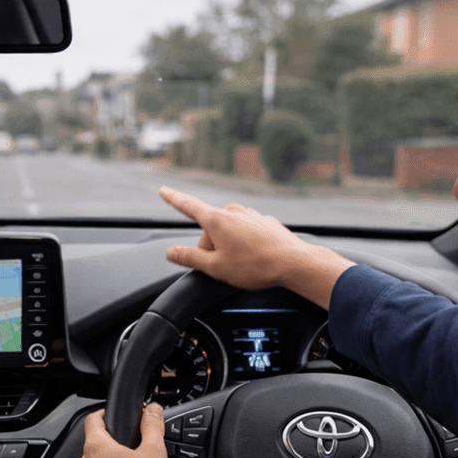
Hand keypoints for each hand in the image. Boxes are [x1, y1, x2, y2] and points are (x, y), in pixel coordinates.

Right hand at [158, 185, 353, 308]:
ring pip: (228, 231)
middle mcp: (233, 212)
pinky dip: (245, 244)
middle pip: (210, 229)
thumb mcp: (215, 268)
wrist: (293, 263)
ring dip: (228, 246)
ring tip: (242, 264)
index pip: (188, 207)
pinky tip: (255, 258)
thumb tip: (171, 253)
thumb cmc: (255, 266)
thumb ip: (189, 258)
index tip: (163, 189)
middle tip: (223, 267)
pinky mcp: (264, 221)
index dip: (173, 199)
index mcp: (216, 220)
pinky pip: (246, 232)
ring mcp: (250, 214)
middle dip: (211, 247)